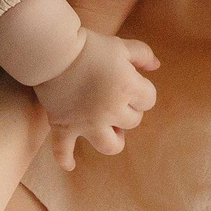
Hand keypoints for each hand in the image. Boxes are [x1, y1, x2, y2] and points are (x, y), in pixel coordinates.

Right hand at [33, 31, 158, 169]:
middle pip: (133, 121)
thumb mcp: (121, 46)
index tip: (130, 80)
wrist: (53, 50)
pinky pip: (63, 151)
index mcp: (127, 88)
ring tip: (107, 128)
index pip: (149, 100)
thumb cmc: (89, 46)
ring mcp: (87, 122)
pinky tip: (70, 165)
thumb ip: (143, 54)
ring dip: (112, 138)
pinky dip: (65, 159)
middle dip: (128, 109)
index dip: (142, 90)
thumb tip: (157, 66)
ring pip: (111, 145)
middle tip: (114, 95)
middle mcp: (110, 110)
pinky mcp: (63, 126)